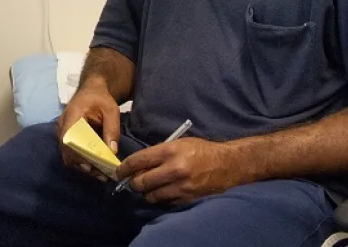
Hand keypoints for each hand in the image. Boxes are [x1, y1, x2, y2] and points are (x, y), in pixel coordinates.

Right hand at [57, 82, 121, 181]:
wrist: (91, 91)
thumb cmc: (101, 99)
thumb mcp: (111, 110)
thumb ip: (111, 129)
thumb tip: (111, 151)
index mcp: (72, 115)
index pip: (69, 138)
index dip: (78, 153)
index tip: (93, 165)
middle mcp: (63, 125)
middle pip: (67, 150)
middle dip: (83, 164)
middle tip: (101, 175)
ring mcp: (62, 132)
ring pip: (67, 155)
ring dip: (82, 166)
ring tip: (100, 175)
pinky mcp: (66, 138)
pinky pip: (70, 153)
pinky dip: (81, 162)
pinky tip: (94, 168)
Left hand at [117, 138, 246, 204]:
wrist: (228, 165)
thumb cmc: (202, 151)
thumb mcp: (179, 144)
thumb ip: (159, 153)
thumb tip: (139, 165)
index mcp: (170, 151)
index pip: (138, 161)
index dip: (124, 168)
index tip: (118, 172)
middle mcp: (174, 169)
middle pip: (141, 182)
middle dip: (133, 183)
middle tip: (132, 182)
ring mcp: (181, 187)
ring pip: (151, 196)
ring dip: (146, 193)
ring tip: (149, 188)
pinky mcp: (187, 199)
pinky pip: (165, 203)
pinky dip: (161, 199)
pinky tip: (163, 192)